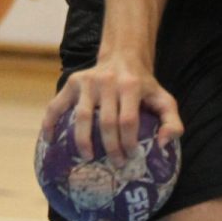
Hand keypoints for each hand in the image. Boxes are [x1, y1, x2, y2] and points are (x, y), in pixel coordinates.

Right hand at [41, 53, 183, 166]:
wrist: (123, 56)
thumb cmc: (144, 86)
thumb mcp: (164, 99)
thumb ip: (172, 122)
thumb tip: (162, 144)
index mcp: (131, 86)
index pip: (128, 121)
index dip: (128, 143)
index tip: (130, 157)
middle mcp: (108, 81)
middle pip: (106, 122)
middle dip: (110, 148)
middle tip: (114, 164)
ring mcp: (87, 81)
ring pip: (82, 117)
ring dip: (83, 142)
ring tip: (88, 157)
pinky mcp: (72, 82)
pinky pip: (56, 105)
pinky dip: (50, 123)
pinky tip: (49, 141)